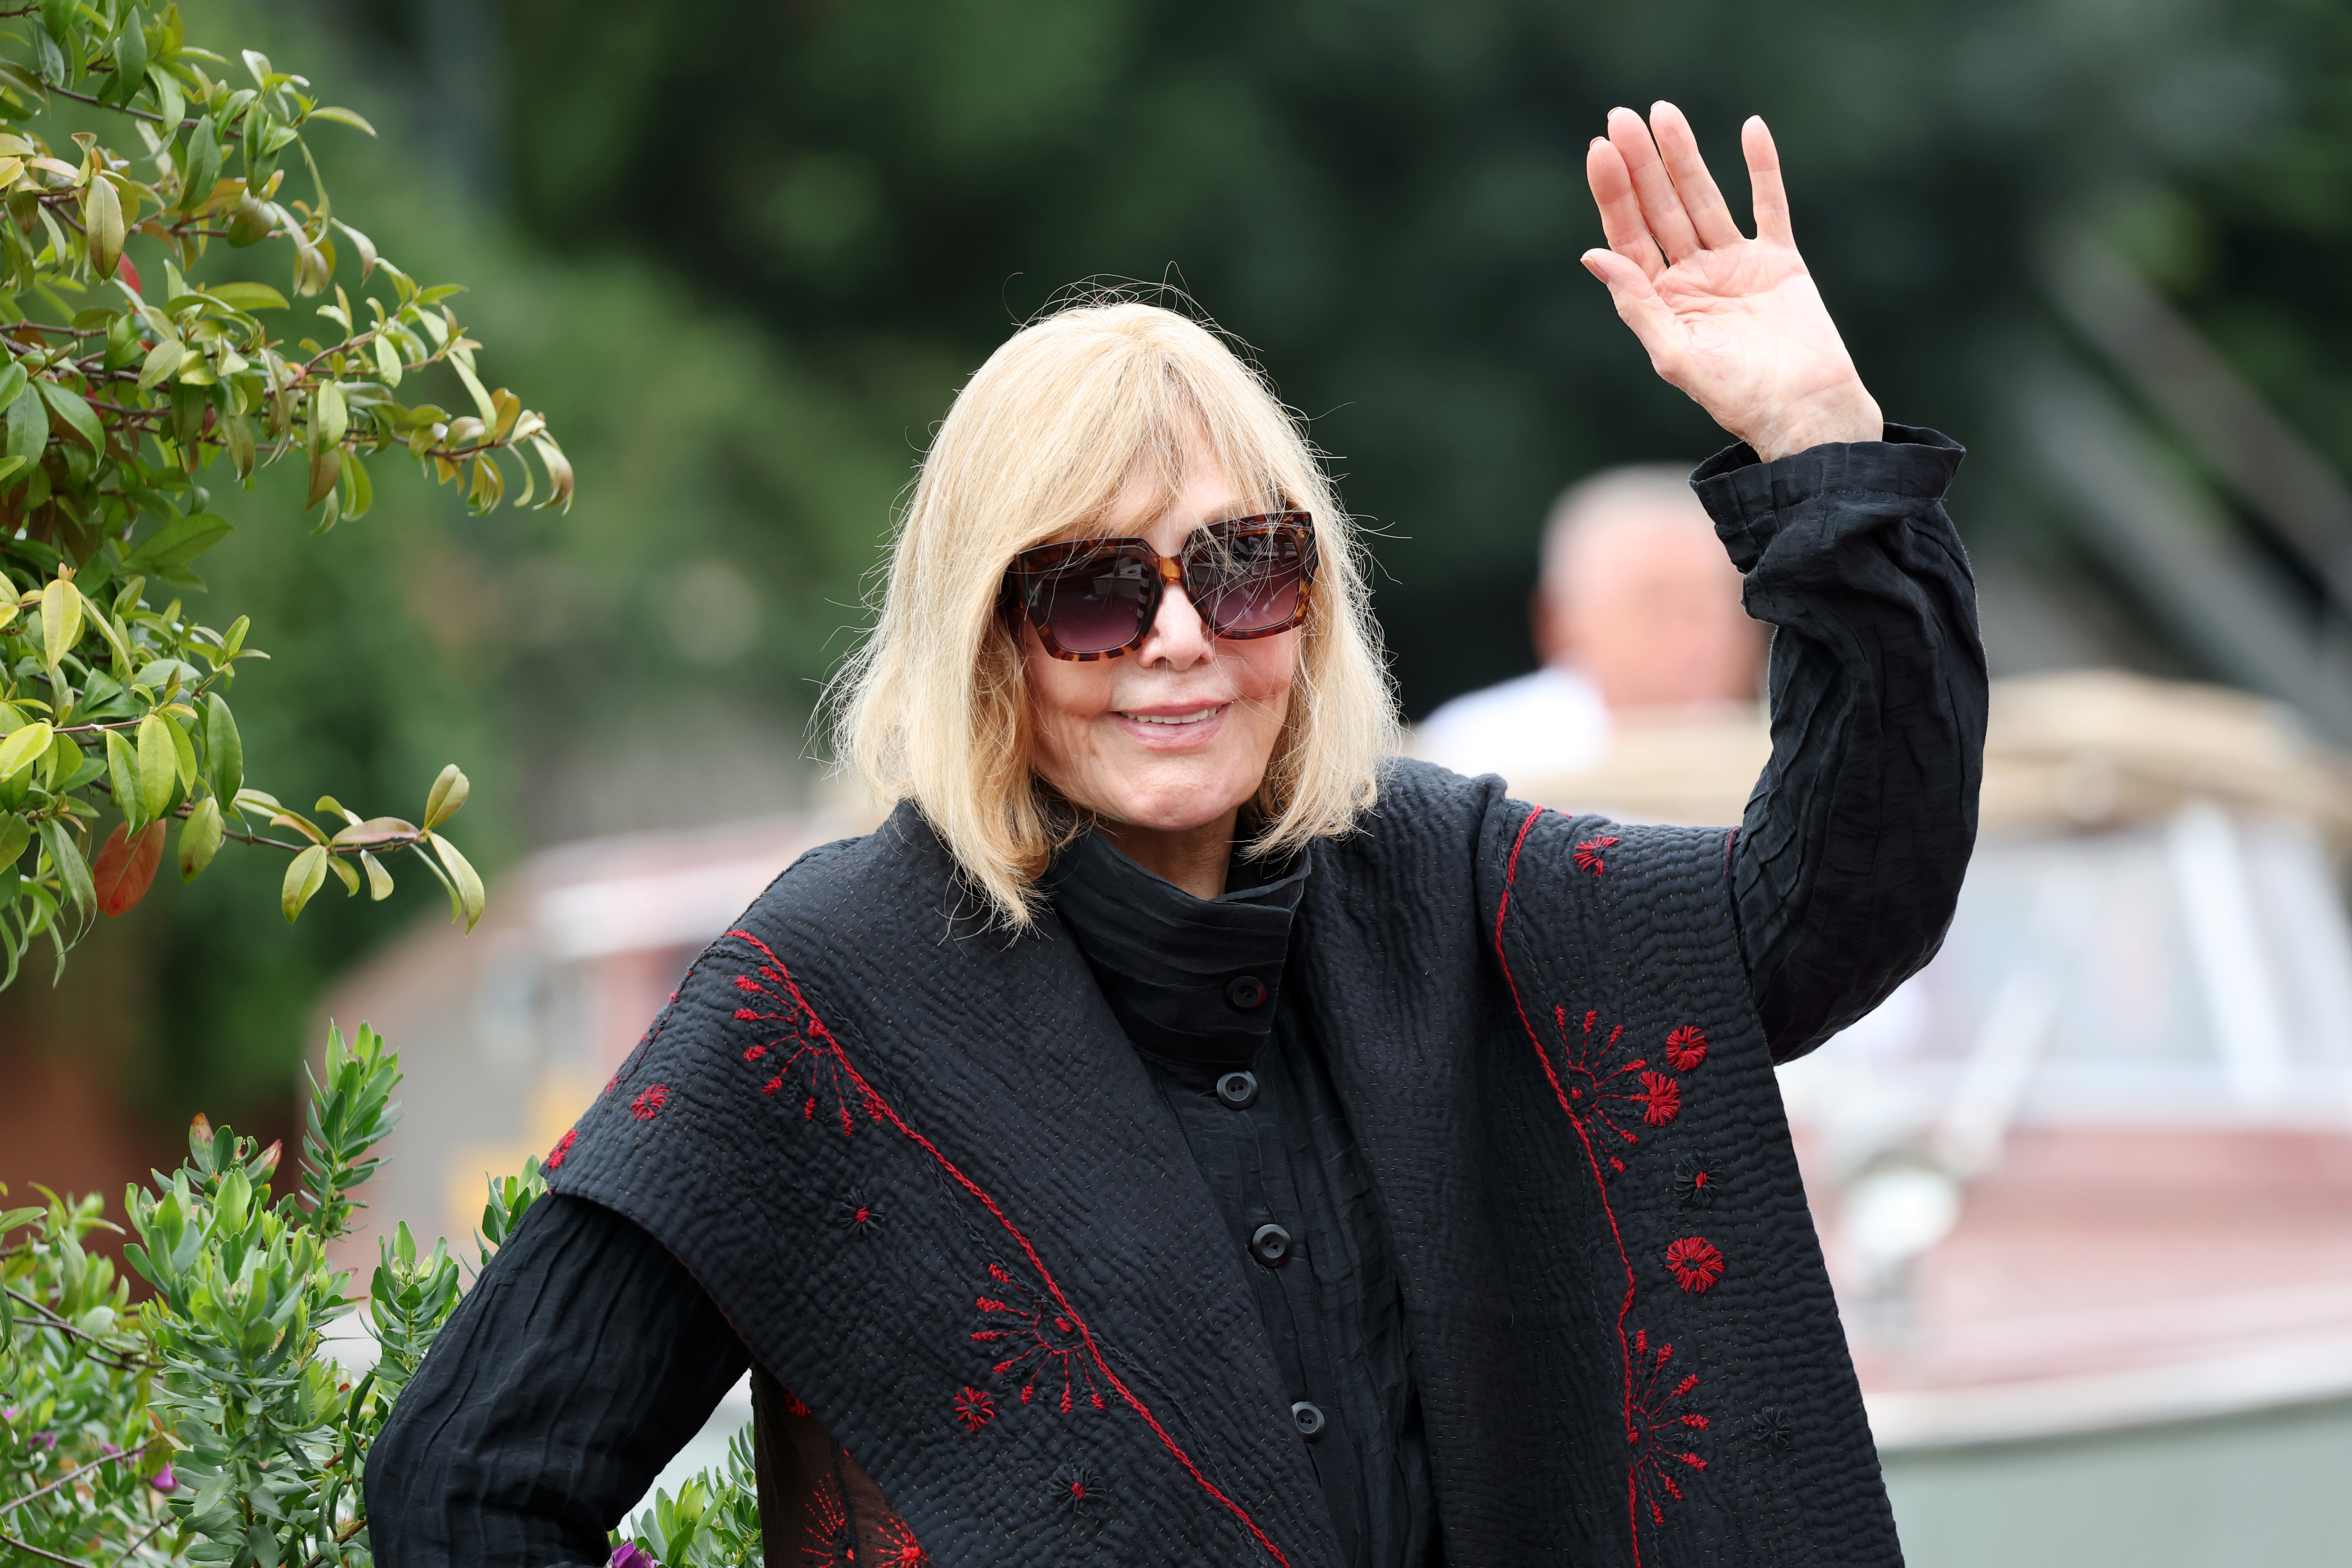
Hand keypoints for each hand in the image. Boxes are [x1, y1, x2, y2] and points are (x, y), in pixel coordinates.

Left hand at [1582, 104, 1881, 462]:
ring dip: (1685, 157)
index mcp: (1661, 301)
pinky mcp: (1779, 261)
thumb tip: (1593, 255)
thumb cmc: (1737, 398)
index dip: (1613, 194)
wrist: (1805, 413)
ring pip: (1704, 199)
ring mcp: (1735, 265)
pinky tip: (1750, 128)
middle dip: (1640, 164)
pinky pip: (1769, 205)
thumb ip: (1637, 306)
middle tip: (1621, 117)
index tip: (1599, 151)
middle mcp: (1693, 277)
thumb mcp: (1676, 357)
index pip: (1628, 236)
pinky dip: (1762, 169)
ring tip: (1665, 113)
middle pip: (1659, 209)